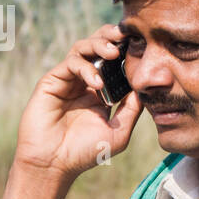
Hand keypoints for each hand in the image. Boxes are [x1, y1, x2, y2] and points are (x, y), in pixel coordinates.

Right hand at [14, 25, 143, 180]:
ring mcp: (68, 79)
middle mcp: (84, 80)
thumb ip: (132, 109)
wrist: (54, 163)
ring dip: (99, 45)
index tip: (143, 44)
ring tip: (113, 52)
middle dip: (111, 36)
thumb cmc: (85, 152)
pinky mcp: (52, 81)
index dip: (126, 50)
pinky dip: (86, 68)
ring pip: (82, 48)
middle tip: (126, 35)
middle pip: (98, 46)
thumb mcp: (119, 131)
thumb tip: (146, 89)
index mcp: (101, 90)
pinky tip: (97, 83)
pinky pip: (70, 64)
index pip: (115, 61)